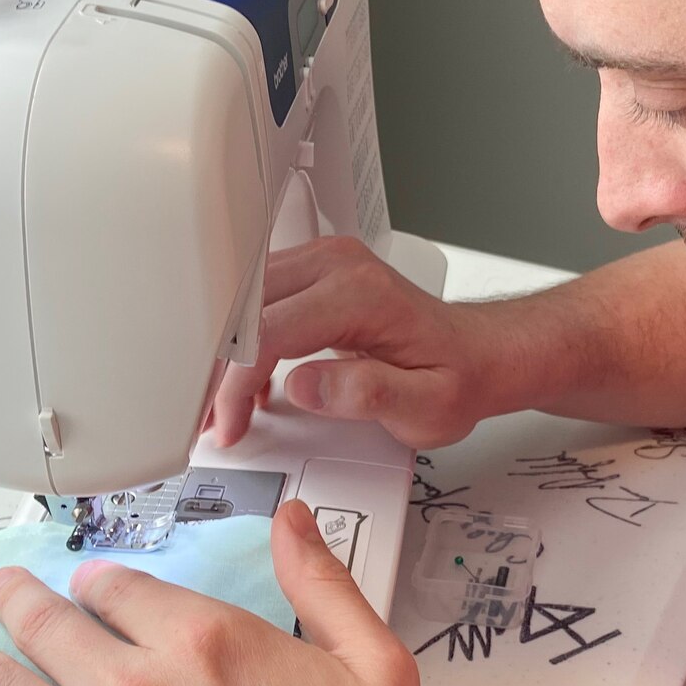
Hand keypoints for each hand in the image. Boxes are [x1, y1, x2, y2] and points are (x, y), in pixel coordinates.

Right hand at [206, 236, 503, 449]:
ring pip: (244, 298)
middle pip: (244, 307)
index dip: (237, 382)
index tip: (229, 422)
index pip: (269, 330)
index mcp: (360, 295)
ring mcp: (326, 263)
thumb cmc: (456, 377)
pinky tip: (251, 382)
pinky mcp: (318, 272)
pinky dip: (244, 340)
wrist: (477, 354)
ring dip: (226, 354)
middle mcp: (338, 266)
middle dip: (218, 368)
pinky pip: (260, 298)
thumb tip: (305, 385)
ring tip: (224, 406)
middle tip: (208, 418)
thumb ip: (366, 394)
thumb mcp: (426, 406)